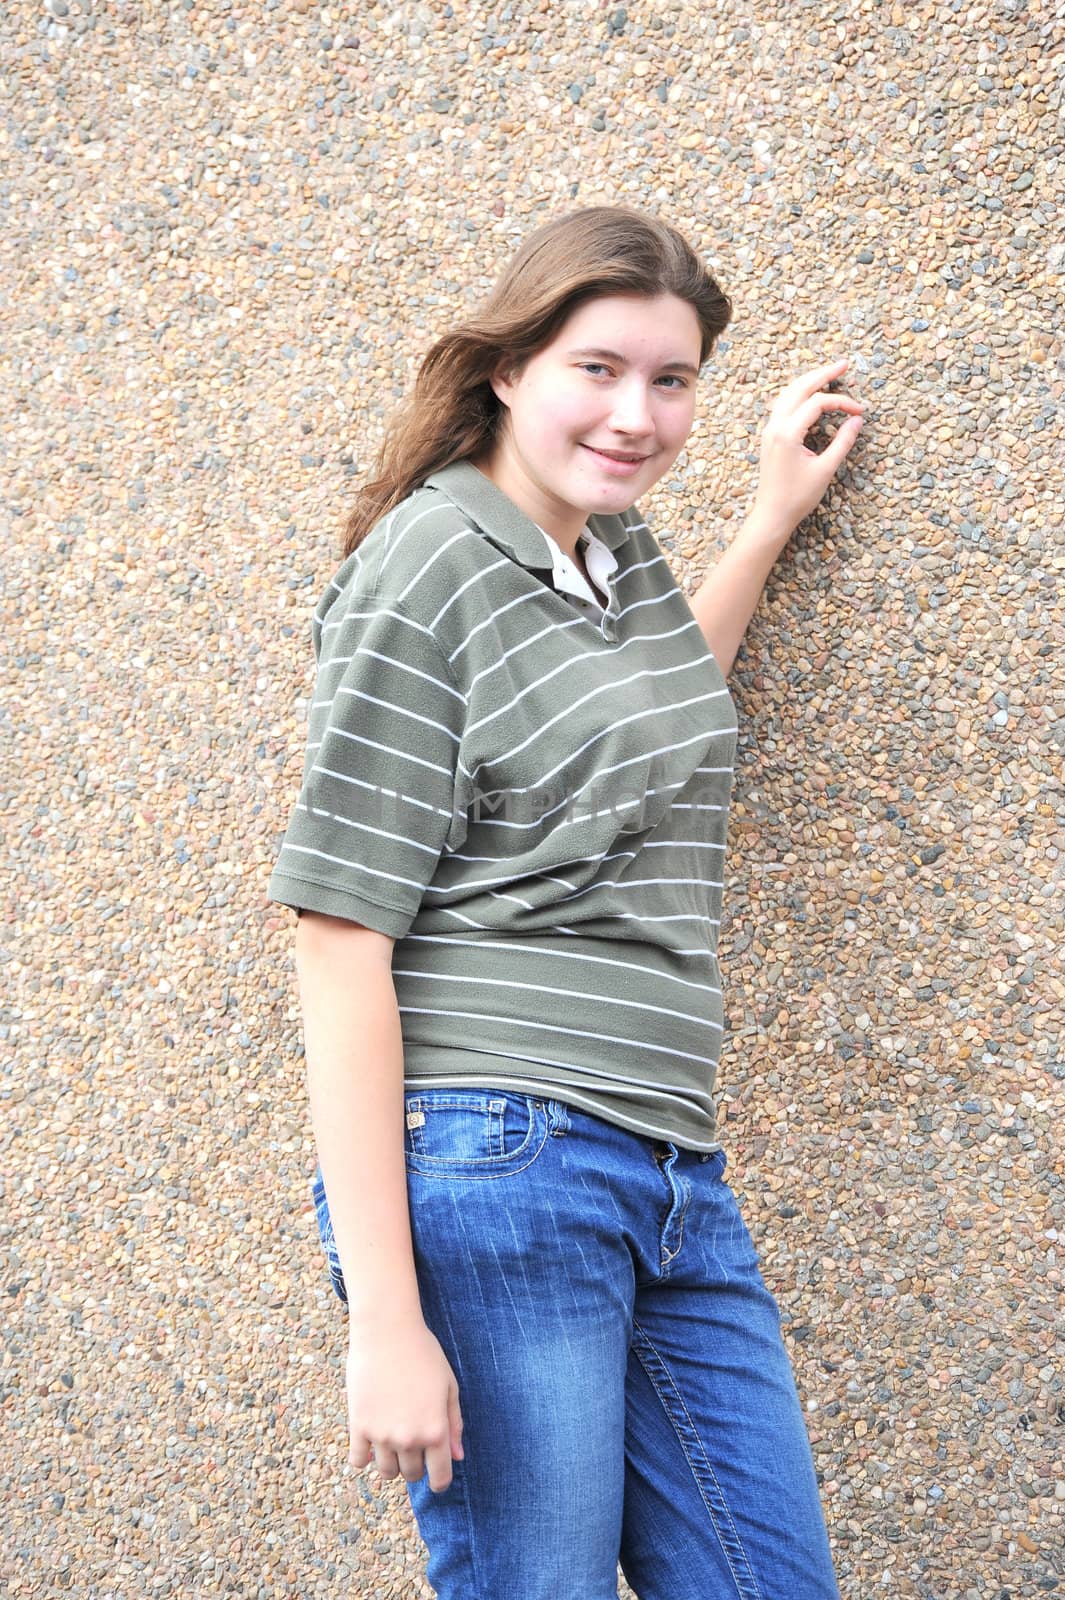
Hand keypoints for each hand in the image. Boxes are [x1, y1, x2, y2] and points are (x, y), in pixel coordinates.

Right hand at [346, 1318, 464, 1494]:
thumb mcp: (449, 1386)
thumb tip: (457, 1457)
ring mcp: (382, 1435)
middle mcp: (409, 1439)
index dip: (440, 1481)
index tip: (436, 1476)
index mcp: (435, 1431)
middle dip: (415, 1466)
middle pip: (411, 1474)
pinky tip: (370, 1442)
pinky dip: (364, 1457)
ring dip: (391, 1463)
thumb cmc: (424, 1354)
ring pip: (386, 1472)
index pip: (440, 1477)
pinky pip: (358, 1461)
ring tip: (393, 1442)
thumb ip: (454, 1423)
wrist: (388, 1332)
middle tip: (413, 1445)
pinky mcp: (359, 1426)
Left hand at [750, 357, 865, 538]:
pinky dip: (798, 394)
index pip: (818, 403)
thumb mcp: (825, 470)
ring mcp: (770, 430)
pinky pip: (783, 405)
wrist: (771, 515)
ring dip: (809, 381)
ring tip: (829, 373)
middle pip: (799, 388)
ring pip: (788, 393)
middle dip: (822, 374)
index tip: (859, 411)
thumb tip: (858, 421)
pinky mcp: (770, 436)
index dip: (842, 402)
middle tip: (844, 364)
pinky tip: (810, 393)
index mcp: (787, 433)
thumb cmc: (797, 497)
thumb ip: (843, 442)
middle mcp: (775, 426)